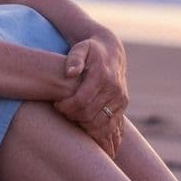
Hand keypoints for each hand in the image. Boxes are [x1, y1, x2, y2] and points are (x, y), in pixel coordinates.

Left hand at [55, 34, 128, 157]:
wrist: (111, 51)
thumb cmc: (90, 50)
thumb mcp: (80, 48)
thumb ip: (74, 58)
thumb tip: (71, 72)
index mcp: (103, 75)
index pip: (81, 100)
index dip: (66, 106)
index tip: (57, 104)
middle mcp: (115, 89)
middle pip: (90, 114)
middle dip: (72, 116)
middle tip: (62, 111)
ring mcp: (120, 99)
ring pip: (102, 124)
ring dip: (84, 126)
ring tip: (73, 118)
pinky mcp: (123, 105)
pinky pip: (112, 126)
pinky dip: (100, 132)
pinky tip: (88, 132)